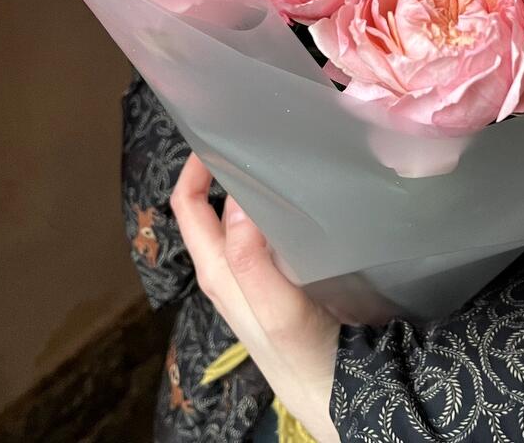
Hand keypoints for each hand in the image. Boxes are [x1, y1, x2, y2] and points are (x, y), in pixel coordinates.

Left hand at [171, 153, 340, 442]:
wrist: (335, 390)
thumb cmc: (301, 352)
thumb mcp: (273, 307)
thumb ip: (250, 257)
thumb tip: (239, 195)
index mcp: (216, 268)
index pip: (188, 205)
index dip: (196, 166)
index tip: (223, 133)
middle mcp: (228, 266)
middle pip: (213, 205)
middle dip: (227, 167)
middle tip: (261, 134)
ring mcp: (253, 272)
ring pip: (243, 215)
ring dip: (254, 184)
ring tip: (285, 154)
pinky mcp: (280, 275)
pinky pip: (268, 229)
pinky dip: (278, 204)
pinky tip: (305, 192)